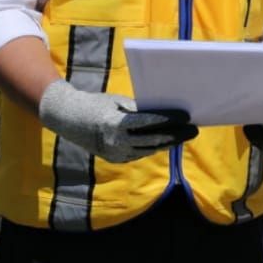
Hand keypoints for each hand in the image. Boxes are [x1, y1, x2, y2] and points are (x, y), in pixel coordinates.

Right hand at [38, 79, 197, 163]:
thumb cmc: (96, 104)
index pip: (148, 123)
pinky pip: (140, 153)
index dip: (169, 120)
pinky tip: (169, 141)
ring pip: (148, 150)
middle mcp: (115, 143)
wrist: (68, 119)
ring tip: (185, 135)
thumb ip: (139, 111)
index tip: (186, 116)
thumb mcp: (118, 103)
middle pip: (153, 140)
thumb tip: (164, 114)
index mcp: (115, 124)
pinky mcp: (115, 159)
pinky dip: (155, 147)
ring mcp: (115, 154)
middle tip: (194, 130)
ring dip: (168, 143)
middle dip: (176, 135)